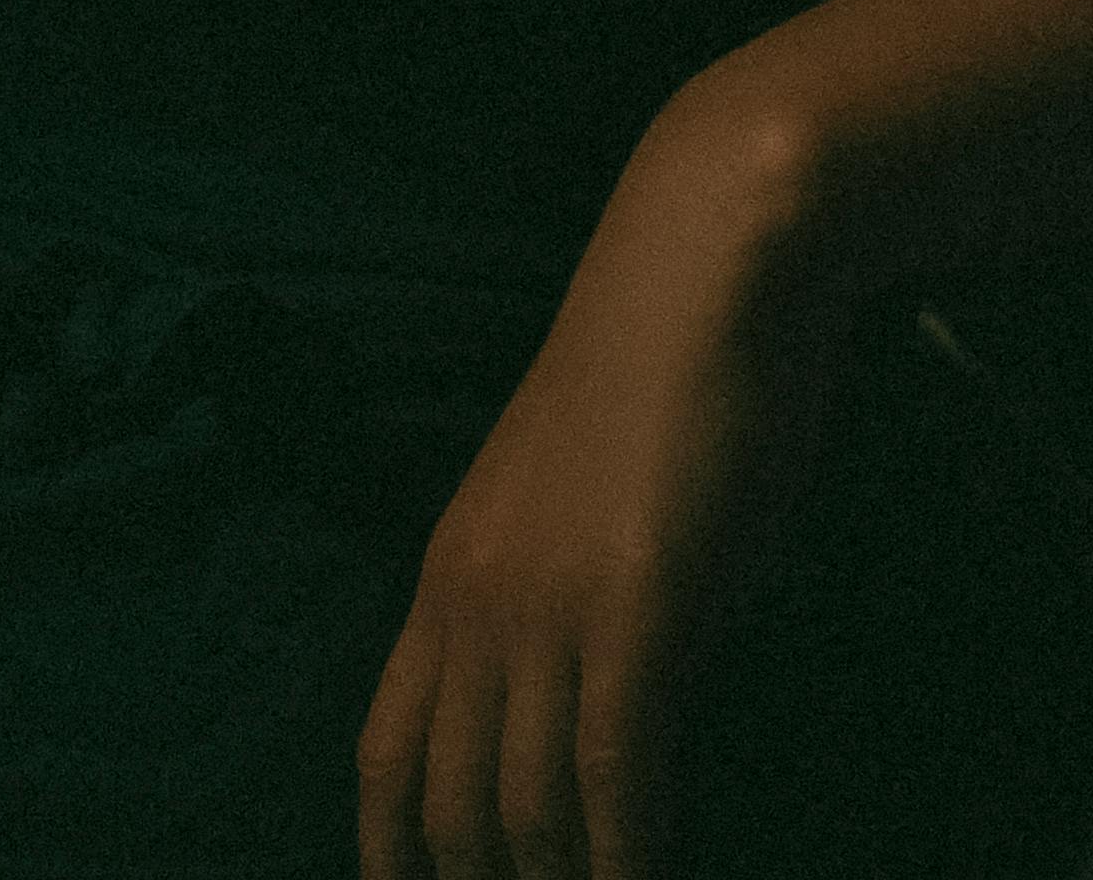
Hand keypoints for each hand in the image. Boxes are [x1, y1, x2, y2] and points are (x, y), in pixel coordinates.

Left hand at [356, 136, 854, 879]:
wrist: (707, 270)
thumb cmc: (669, 387)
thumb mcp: (585, 515)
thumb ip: (567, 612)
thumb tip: (594, 718)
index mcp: (448, 575)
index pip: (386, 754)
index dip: (396, 857)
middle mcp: (474, 597)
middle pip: (444, 800)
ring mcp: (545, 601)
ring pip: (521, 803)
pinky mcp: (631, 602)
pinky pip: (608, 766)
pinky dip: (624, 852)